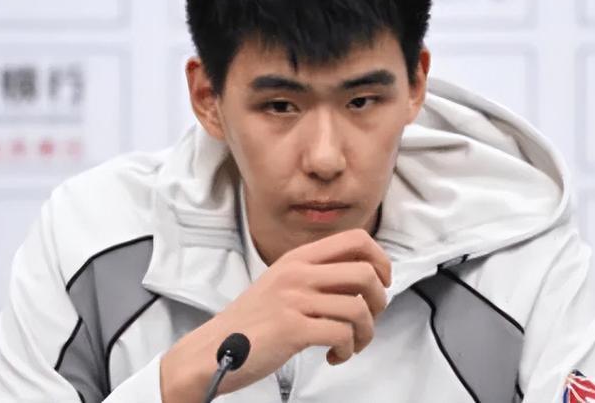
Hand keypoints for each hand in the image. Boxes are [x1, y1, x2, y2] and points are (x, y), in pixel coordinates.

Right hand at [160, 228, 391, 401]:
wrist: (213, 349)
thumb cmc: (254, 321)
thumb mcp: (284, 282)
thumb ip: (319, 275)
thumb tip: (365, 277)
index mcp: (299, 257)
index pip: (356, 239)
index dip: (380, 260)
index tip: (381, 282)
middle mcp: (298, 273)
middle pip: (366, 272)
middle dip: (379, 301)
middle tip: (368, 318)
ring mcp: (294, 299)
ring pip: (358, 308)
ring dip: (365, 334)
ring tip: (350, 344)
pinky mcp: (292, 329)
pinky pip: (341, 335)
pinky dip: (346, 351)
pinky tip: (333, 355)